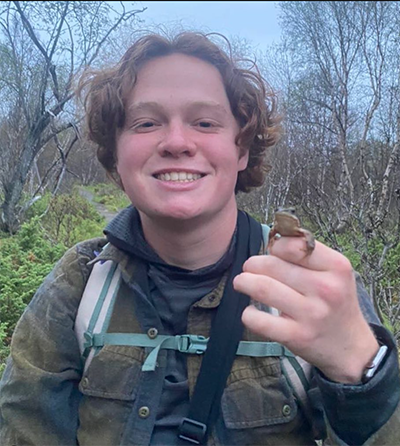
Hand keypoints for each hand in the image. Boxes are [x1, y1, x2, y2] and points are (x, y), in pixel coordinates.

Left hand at [233, 236, 378, 383]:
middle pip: (272, 265)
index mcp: (336, 266)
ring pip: (262, 288)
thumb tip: (270, 242)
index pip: (292, 245)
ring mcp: (311, 314)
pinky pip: (258, 320)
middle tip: (249, 268)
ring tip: (241, 282)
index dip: (275, 247)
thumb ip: (306, 255)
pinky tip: (251, 311)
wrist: (350, 347)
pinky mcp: (296, 336)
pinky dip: (248, 313)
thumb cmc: (334, 302)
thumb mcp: (333, 272)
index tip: (273, 254)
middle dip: (252, 264)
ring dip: (243, 282)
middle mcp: (326, 289)